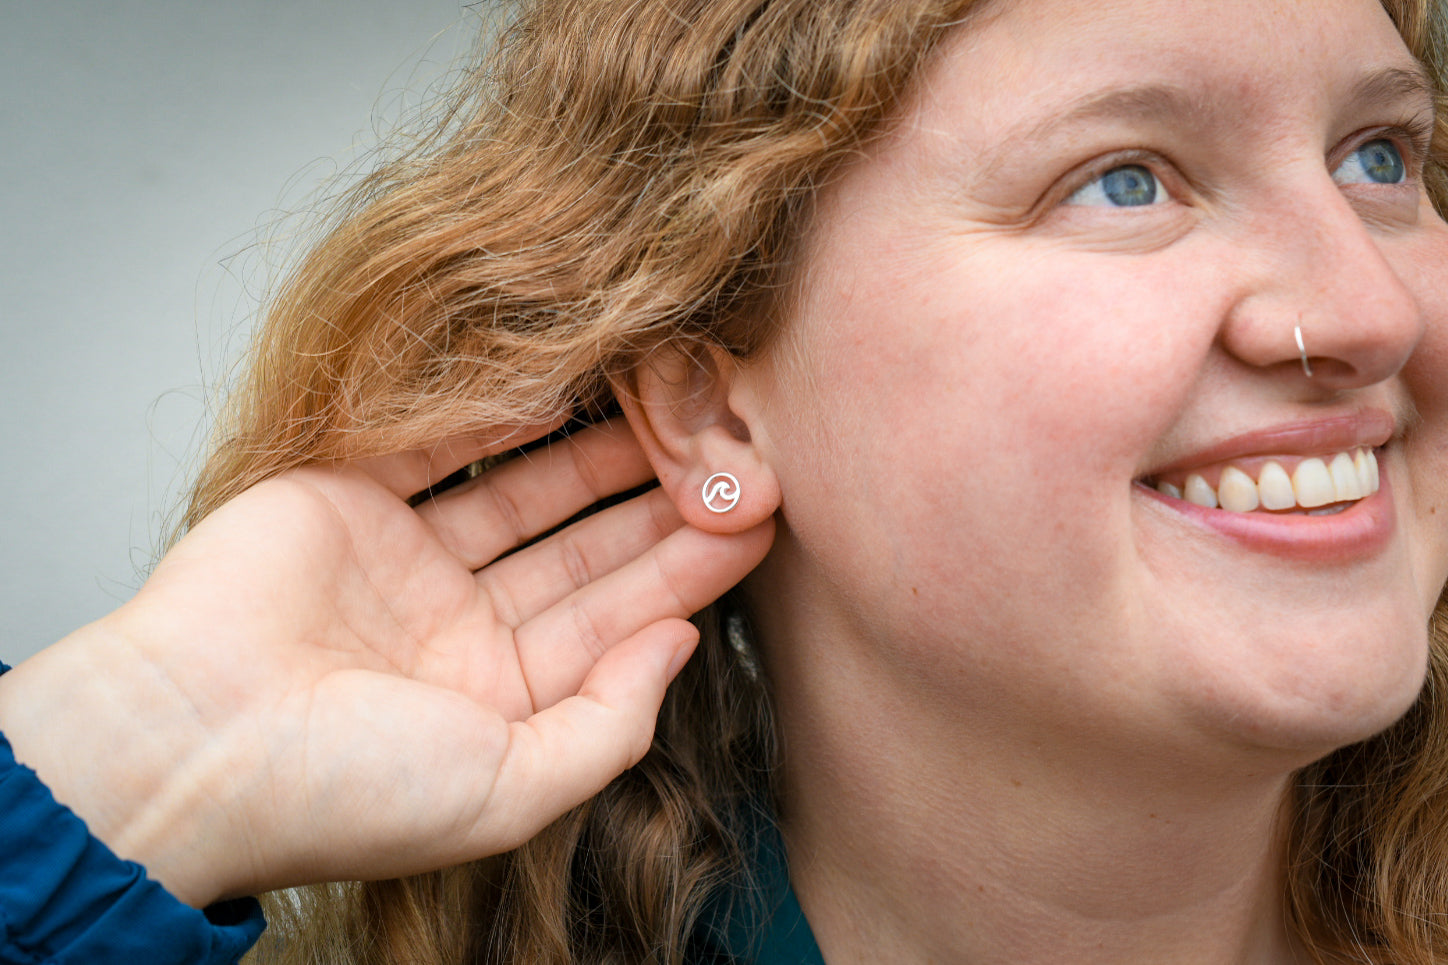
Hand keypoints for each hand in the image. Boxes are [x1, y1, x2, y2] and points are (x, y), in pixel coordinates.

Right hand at [0, 421, 772, 906]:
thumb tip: (681, 646)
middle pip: (582, 551)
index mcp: (496, 699)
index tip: (759, 521)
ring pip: (524, 491)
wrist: (190, 744)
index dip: (689, 571)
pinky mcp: (345, 498)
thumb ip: (609, 723)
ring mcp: (402, 560)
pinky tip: (570, 393)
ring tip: (674, 411)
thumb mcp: (510, 789)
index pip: (616, 620)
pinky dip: (497, 417)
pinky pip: (436, 446)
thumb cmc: (345, 790)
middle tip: (733, 451)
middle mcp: (456, 628)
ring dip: (597, 453)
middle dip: (658, 504)